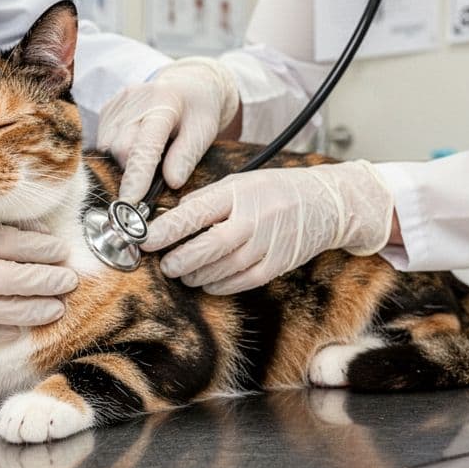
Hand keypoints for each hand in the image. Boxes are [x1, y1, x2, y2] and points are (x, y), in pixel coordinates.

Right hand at [97, 57, 239, 202]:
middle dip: (133, 170)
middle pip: (121, 149)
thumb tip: (171, 183)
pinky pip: (103, 140)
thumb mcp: (203, 132)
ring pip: (108, 146)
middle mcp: (135, 99)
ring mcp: (118, 102)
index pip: (144, 146)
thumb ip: (186, 156)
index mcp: (163, 104)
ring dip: (125, 161)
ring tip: (148, 156)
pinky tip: (135, 146)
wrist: (188, 83)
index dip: (136, 177)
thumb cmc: (198, 110)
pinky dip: (116, 151)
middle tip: (153, 176)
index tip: (130, 202)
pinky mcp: (107, 107)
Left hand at [141, 161, 393, 294]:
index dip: (165, 230)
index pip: (194, 214)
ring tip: (181, 272)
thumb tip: (170, 215)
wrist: (324, 204)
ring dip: (194, 275)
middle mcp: (251, 221)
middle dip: (177, 260)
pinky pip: (237, 283)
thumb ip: (205, 199)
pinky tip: (206, 281)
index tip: (144, 239)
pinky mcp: (274, 267)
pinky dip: (217, 285)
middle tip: (163, 263)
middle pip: (204, 249)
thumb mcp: (239, 182)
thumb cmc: (274, 190)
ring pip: (218, 270)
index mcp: (237, 194)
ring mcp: (264, 247)